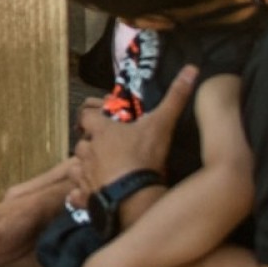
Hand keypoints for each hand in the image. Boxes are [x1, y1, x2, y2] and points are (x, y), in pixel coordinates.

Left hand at [73, 65, 196, 194]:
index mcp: (102, 131)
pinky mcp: (86, 197)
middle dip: (91, 146)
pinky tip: (89, 196)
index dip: (91, 116)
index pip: (86, 116)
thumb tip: (191, 69)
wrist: (134, 195)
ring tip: (100, 173)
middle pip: (81, 144)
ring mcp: (85, 175)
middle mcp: (89, 151)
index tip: (100, 119)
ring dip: (84, 169)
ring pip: (76, 169)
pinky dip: (80, 196)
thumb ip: (175, 97)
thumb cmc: (144, 156)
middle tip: (107, 150)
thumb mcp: (162, 123)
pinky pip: (76, 196)